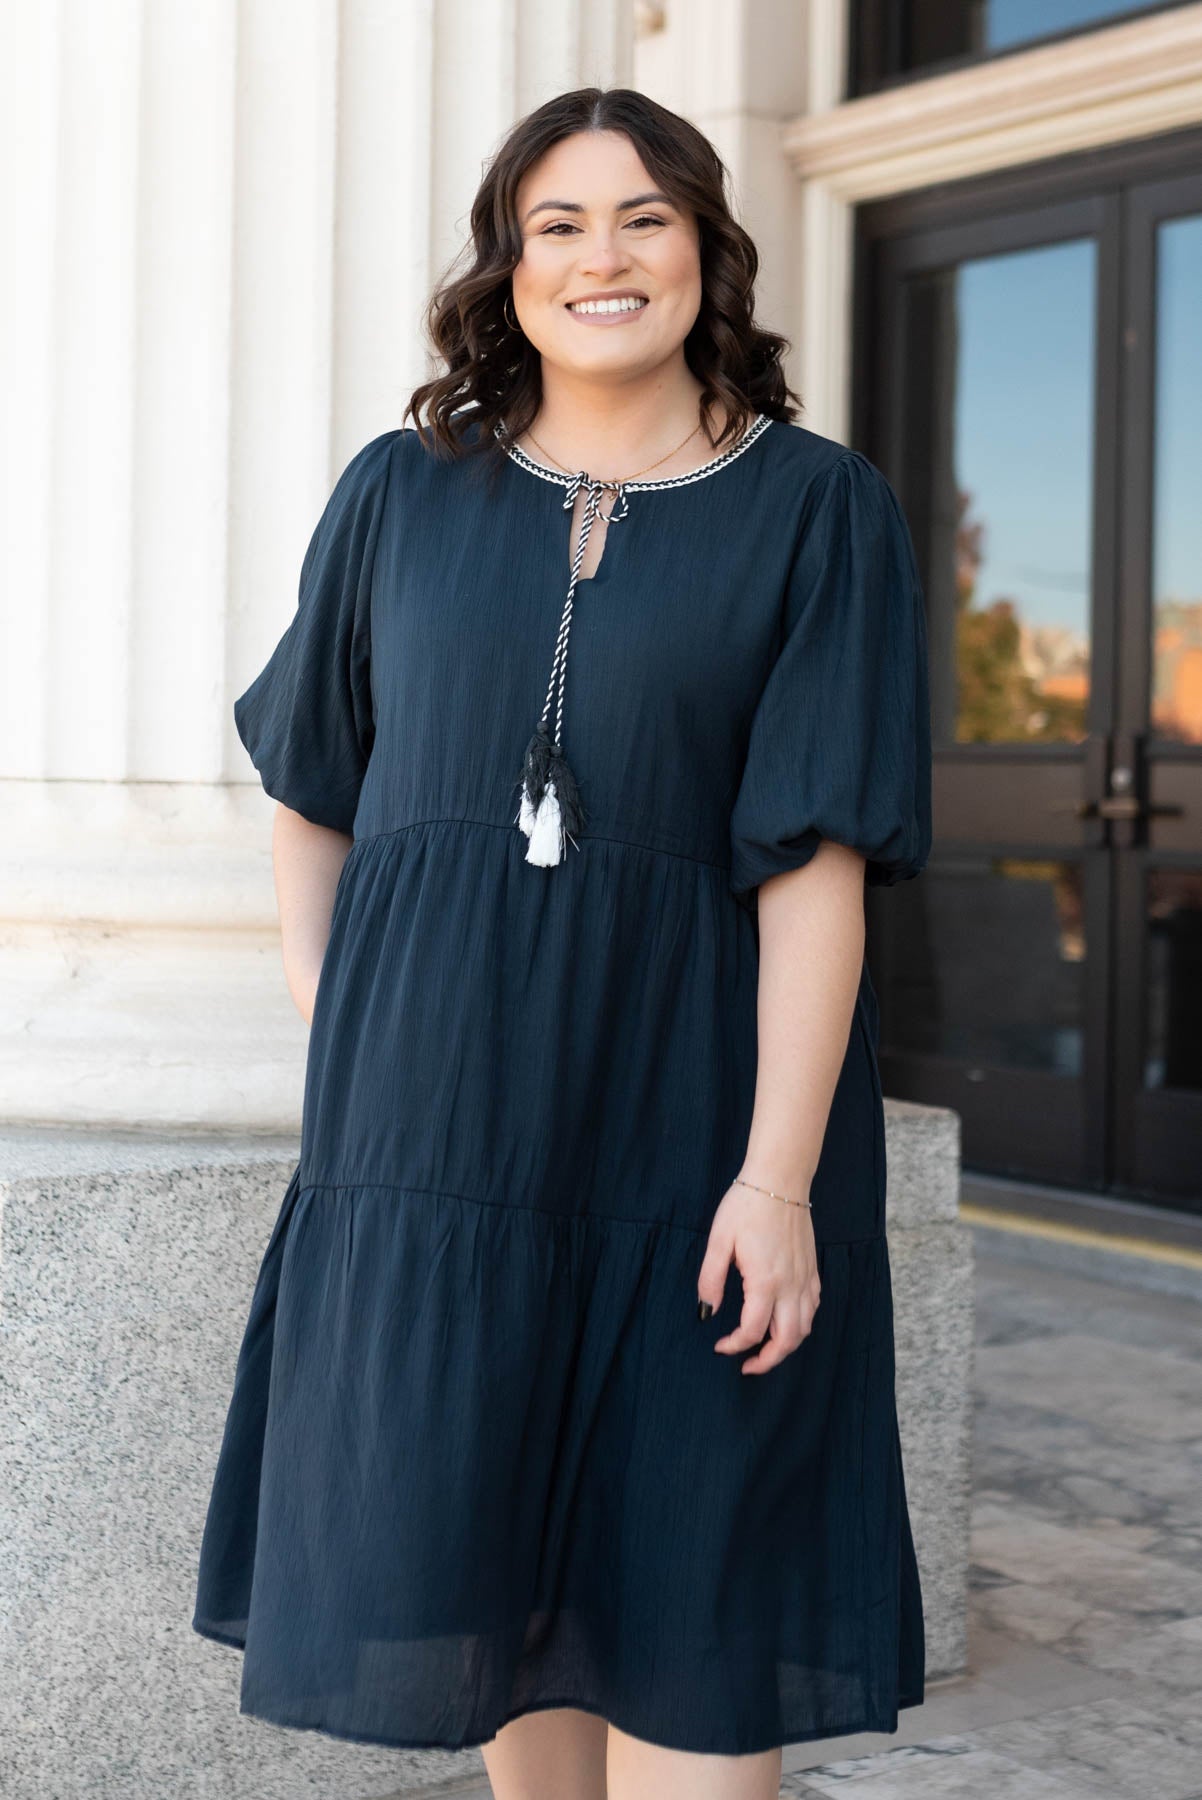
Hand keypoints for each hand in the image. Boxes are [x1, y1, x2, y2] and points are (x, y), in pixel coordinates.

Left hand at [696, 1177, 820, 1375]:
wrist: (779, 1179)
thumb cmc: (746, 1206)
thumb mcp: (718, 1241)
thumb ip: (710, 1279)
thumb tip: (706, 1312)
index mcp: (765, 1281)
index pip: (752, 1331)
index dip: (734, 1346)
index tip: (720, 1346)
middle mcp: (790, 1285)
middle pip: (787, 1341)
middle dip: (767, 1360)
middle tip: (747, 1365)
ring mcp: (805, 1278)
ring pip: (804, 1328)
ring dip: (786, 1345)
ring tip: (765, 1348)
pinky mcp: (812, 1269)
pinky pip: (812, 1308)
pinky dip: (801, 1323)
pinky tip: (785, 1320)